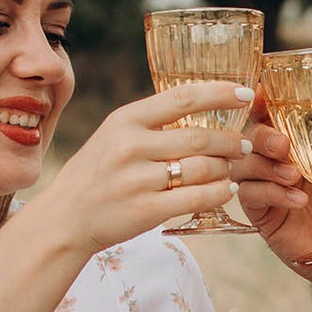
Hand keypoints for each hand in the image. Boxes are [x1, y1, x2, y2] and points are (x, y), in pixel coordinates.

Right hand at [25, 81, 253, 254]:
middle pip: (200, 138)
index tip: (246, 94)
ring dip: (226, 168)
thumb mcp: (113, 135)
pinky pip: (197, 197)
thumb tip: (201, 107)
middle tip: (244, 144)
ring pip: (203, 169)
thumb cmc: (95, 174)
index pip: (183, 97)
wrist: (65, 218)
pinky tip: (226, 189)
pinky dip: (219, 193)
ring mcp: (138, 180)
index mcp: (126, 119)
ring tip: (232, 169)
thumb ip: (151, 123)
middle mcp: (131, 146)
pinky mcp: (146, 210)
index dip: (220, 93)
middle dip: (231, 141)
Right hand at [233, 86, 311, 284]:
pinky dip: (270, 194)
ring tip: (294, 176)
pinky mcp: (263, 215)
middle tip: (283, 145)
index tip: (264, 92)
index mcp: (303, 142)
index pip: (272, 112)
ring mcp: (269, 187)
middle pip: (251, 135)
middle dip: (262, 135)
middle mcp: (281, 161)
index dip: (263, 100)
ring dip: (264, 165)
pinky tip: (296, 201)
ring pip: (243, 163)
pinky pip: (249, 196)